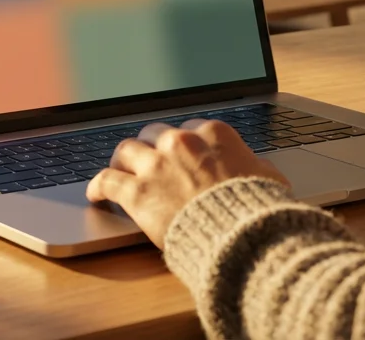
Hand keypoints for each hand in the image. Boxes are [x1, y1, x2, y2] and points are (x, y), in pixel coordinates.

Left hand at [86, 119, 289, 247]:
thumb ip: (256, 167)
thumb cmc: (258, 210)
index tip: (180, 153)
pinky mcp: (137, 192)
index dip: (183, 144)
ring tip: (120, 171)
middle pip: (155, 133)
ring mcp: (156, 165)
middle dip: (152, 147)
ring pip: (126, 150)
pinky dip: (97, 186)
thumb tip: (259, 168)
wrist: (241, 236)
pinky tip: (95, 194)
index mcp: (214, 134)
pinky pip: (106, 180)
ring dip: (123, 160)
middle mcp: (181, 142)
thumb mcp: (269, 179)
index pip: (190, 128)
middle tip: (149, 161)